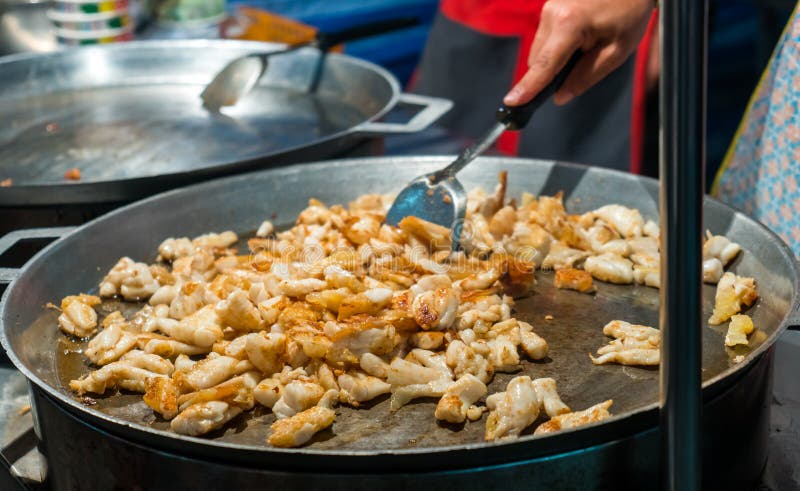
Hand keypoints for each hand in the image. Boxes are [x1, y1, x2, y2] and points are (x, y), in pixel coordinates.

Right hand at [503, 0, 655, 105]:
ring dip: (555, 57)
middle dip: (551, 73)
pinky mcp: (551, 4)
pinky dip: (558, 44)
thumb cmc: (630, 11)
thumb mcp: (617, 50)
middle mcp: (552, 14)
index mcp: (570, 25)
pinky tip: (582, 35)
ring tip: (588, 44)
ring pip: (540, 49)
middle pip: (537, 60)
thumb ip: (587, 76)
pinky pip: (546, 36)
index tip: (511, 103)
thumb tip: (561, 96)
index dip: (528, 88)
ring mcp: (549, 7)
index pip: (544, 65)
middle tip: (583, 65)